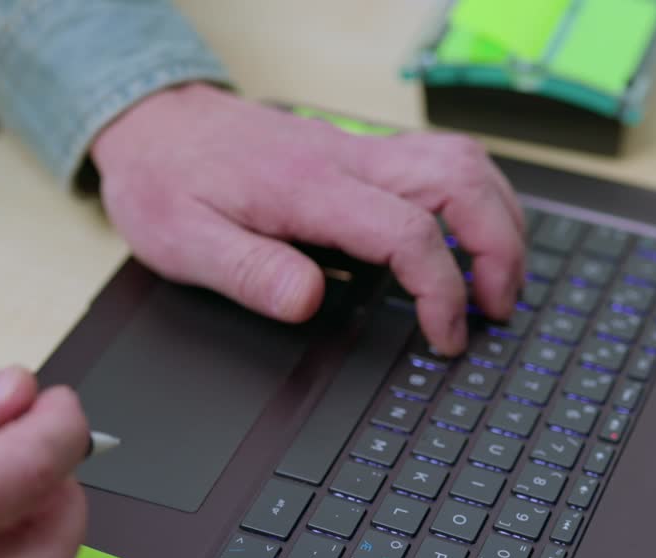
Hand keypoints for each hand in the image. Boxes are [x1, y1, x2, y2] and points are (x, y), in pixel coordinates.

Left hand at [90, 83, 525, 355]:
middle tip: (498, 307)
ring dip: (499, 220)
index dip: (442, 291)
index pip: (409, 232)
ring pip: (464, 162)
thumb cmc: (169, 181)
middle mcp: (349, 159)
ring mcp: (361, 149)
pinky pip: (444, 160)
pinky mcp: (363, 151)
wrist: (156, 123)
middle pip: (461, 182)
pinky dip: (476, 201)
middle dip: (500, 249)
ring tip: (499, 278)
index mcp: (311, 188)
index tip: (444, 337)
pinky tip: (472, 236)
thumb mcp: (183, 242)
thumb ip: (251, 273)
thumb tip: (310, 303)